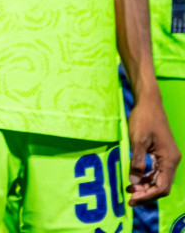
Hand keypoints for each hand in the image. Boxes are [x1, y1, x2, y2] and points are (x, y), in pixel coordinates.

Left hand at [127, 88, 179, 204]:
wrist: (149, 103)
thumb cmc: (143, 119)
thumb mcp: (138, 140)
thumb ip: (137, 161)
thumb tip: (134, 182)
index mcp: (169, 160)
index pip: (162, 187)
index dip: (147, 196)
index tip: (132, 200)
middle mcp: (172, 161)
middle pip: (162, 186)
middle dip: (146, 194)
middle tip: (129, 199)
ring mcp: (168, 158)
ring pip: (159, 180)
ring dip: (146, 187)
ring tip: (129, 191)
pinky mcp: (162, 154)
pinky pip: (157, 172)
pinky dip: (146, 178)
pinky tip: (134, 180)